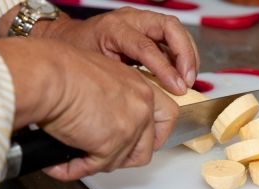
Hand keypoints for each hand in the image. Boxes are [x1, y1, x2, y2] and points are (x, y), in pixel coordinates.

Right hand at [0, 38, 177, 180]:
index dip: (157, 133)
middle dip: (129, 155)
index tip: (145, 140)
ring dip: (101, 162)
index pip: (167, 116)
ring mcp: (130, 127)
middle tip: (109, 155)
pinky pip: (96, 167)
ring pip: (124, 160)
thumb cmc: (62, 70)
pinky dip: (76, 169)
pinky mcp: (111, 144)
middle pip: (149, 145)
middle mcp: (142, 106)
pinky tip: (61, 164)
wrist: (48, 76)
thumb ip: (115, 97)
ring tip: (79, 157)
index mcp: (141, 87)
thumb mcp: (102, 76)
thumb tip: (108, 117)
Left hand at [43, 7, 199, 94]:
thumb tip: (145, 99)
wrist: (68, 38)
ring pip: (176, 31)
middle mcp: (132, 20)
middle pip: (170, 28)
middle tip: (188, 80)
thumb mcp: (93, 66)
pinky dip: (183, 55)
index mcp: (115, 28)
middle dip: (185, 54)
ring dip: (188, 55)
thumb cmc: (77, 52)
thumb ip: (119, 78)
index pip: (147, 46)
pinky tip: (184, 74)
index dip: (165, 68)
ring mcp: (142, 22)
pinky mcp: (149, 30)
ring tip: (190, 79)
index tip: (177, 88)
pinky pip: (173, 39)